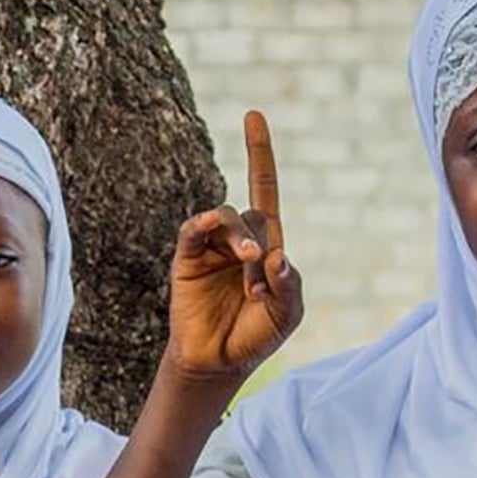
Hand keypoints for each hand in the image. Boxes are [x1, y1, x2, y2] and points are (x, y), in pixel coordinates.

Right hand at [163, 111, 301, 386]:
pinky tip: (216, 236)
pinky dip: (207, 227)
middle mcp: (237, 238)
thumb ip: (289, 285)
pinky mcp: (187, 257)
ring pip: (227, 218)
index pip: (263, 190)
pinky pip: (194, 230)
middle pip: (254, 215)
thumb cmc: (256, 335)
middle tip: (260, 290)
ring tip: (250, 278)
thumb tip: (278, 256)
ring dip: (242, 241)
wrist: (219, 362)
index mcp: (266, 245)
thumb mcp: (287, 313)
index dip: (259, 154)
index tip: (253, 114)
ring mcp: (211, 246)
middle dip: (263, 248)